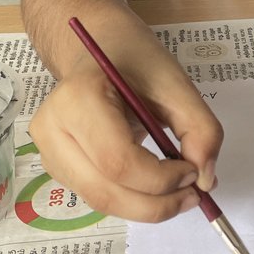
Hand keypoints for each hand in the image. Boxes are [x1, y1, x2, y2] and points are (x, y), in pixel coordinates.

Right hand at [29, 29, 222, 222]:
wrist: (99, 46)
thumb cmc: (135, 59)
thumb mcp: (176, 83)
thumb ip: (200, 129)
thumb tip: (204, 181)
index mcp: (78, 99)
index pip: (118, 162)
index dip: (161, 180)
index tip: (194, 173)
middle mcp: (52, 129)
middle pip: (105, 191)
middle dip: (156, 204)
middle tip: (194, 195)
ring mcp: (48, 151)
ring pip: (100, 201)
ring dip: (146, 207)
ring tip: (180, 191)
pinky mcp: (56, 166)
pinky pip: (97, 195)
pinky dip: (132, 199)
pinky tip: (155, 183)